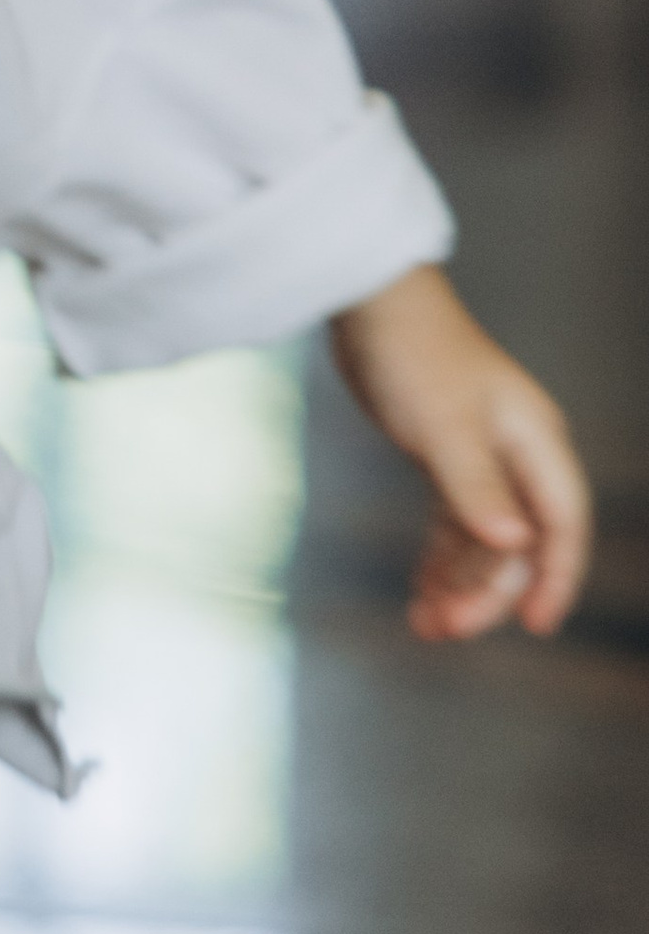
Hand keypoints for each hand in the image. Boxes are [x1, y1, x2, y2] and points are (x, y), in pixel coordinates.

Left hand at [329, 264, 591, 638]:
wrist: (370, 305)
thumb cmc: (416, 354)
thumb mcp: (446, 425)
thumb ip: (477, 486)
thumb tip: (514, 546)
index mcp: (536, 442)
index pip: (563, 524)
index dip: (558, 577)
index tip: (537, 625)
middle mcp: (517, 454)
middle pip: (519, 542)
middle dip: (487, 590)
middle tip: (447, 628)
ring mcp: (482, 458)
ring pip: (482, 540)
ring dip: (459, 582)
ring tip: (426, 626)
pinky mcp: (445, 459)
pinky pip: (451, 525)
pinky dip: (438, 559)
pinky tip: (420, 593)